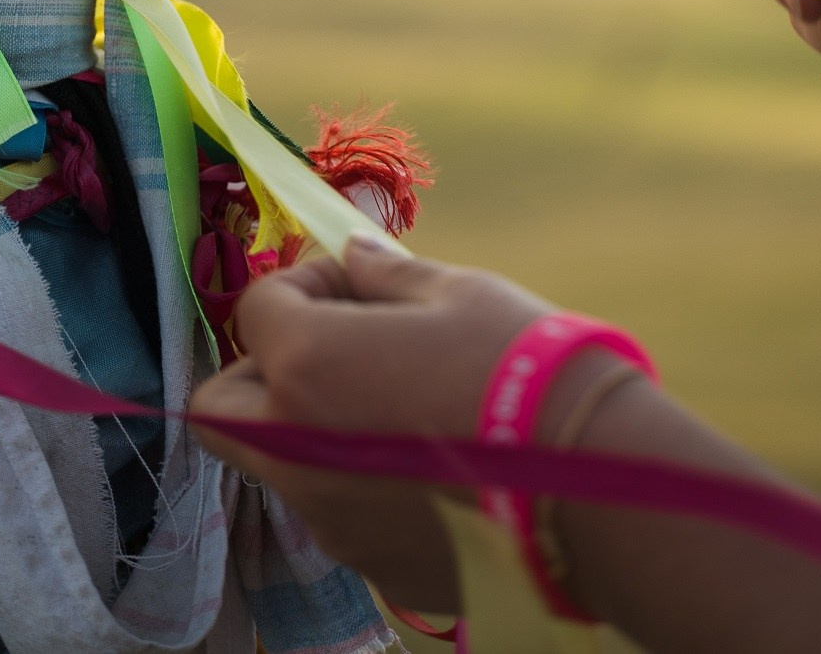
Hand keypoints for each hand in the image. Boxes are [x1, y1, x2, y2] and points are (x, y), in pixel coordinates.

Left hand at [188, 237, 555, 611]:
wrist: (596, 483)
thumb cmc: (522, 367)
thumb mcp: (456, 293)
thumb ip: (386, 275)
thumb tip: (354, 256)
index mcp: (305, 365)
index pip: (258, 307)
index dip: (305, 283)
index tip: (356, 283)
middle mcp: (294, 450)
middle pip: (224, 404)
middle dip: (265, 367)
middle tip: (335, 347)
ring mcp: (328, 518)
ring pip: (276, 464)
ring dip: (307, 426)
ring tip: (393, 406)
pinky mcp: (370, 565)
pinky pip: (336, 512)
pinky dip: (357, 483)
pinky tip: (430, 463)